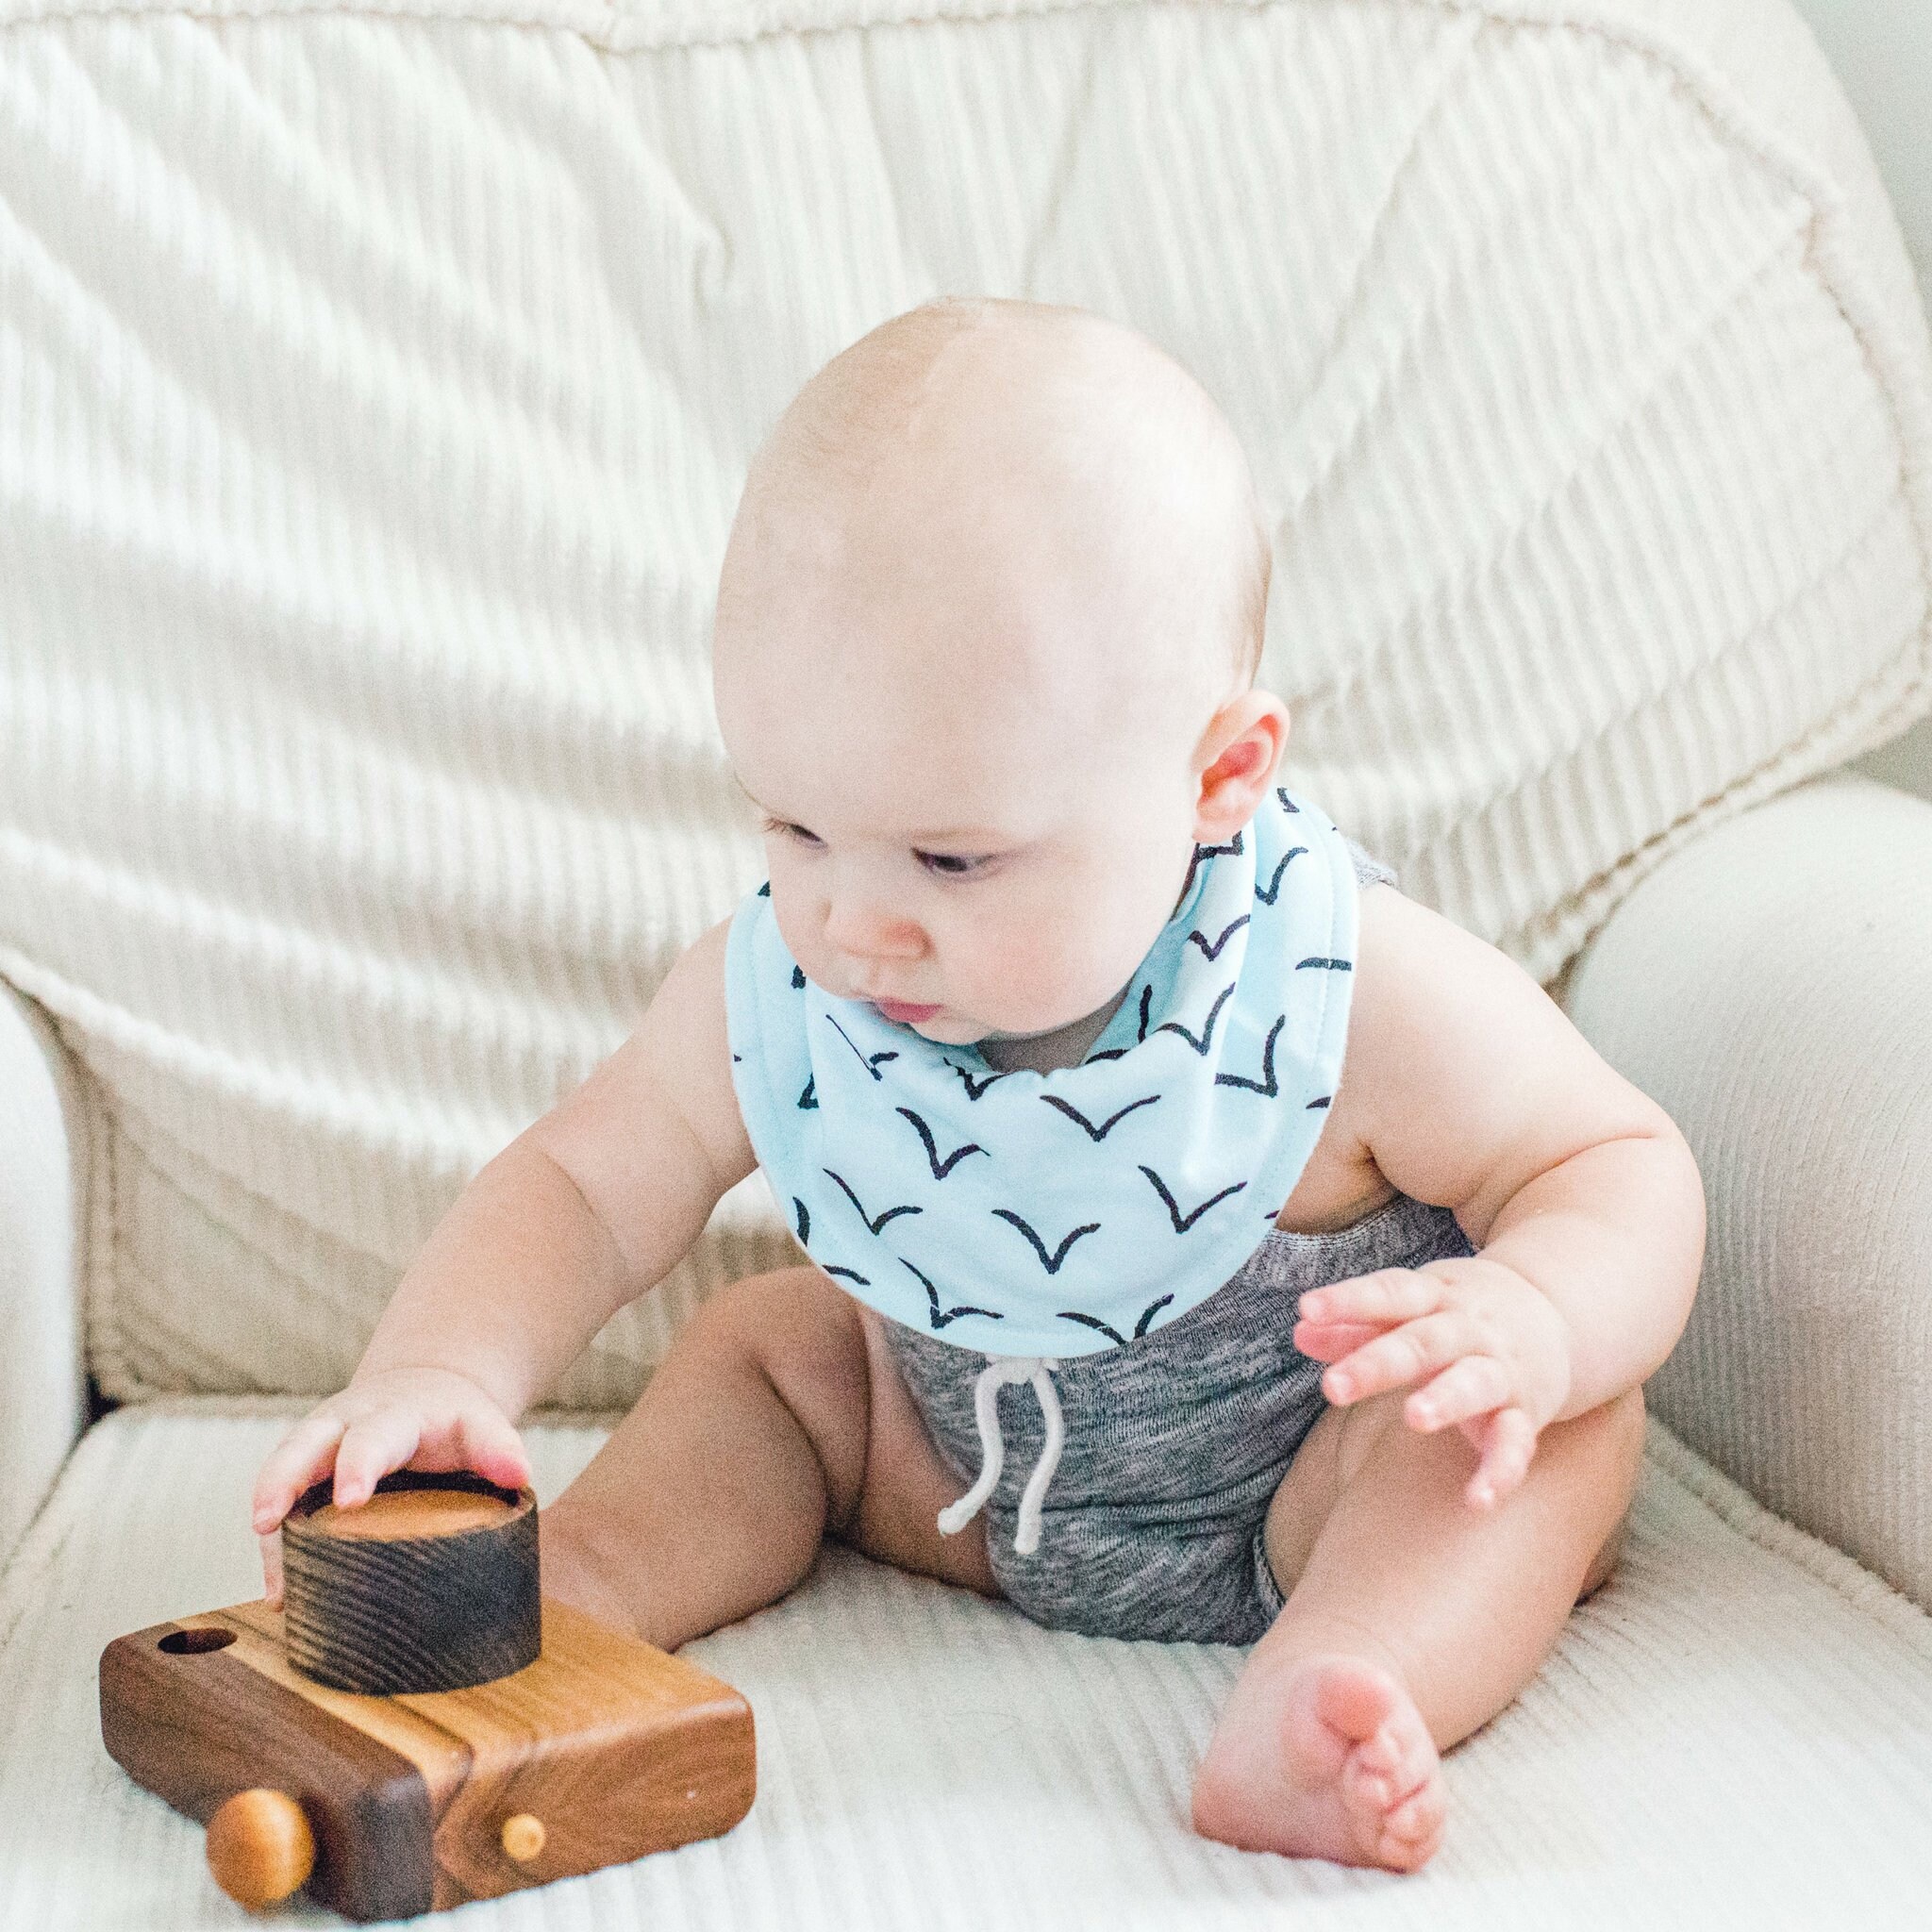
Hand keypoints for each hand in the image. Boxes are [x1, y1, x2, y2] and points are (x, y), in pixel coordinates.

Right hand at [249, 1366, 532, 1604]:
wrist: (422, 1392)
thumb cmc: (452, 1420)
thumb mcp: (479, 1423)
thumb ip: (499, 1445)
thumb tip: (520, 1474)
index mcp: (389, 1414)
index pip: (372, 1436)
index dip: (359, 1466)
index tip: (350, 1500)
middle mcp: (340, 1426)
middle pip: (301, 1446)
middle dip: (282, 1481)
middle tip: (265, 1522)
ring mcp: (315, 1451)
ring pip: (280, 1477)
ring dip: (269, 1524)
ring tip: (274, 1586)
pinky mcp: (303, 1478)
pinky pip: (281, 1509)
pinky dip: (276, 1549)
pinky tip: (282, 1597)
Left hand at [1292, 1257, 1571, 1510]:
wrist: (1558, 1314)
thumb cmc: (1459, 1314)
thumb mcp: (1412, 1307)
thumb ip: (1356, 1323)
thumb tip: (1298, 1332)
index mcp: (1434, 1296)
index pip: (1388, 1293)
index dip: (1347, 1300)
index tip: (1306, 1309)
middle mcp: (1468, 1329)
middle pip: (1422, 1342)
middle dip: (1377, 1363)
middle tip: (1333, 1387)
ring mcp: (1499, 1370)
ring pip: (1474, 1383)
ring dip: (1445, 1400)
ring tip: (1414, 1418)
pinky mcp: (1526, 1412)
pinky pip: (1516, 1442)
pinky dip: (1500, 1471)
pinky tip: (1476, 1501)